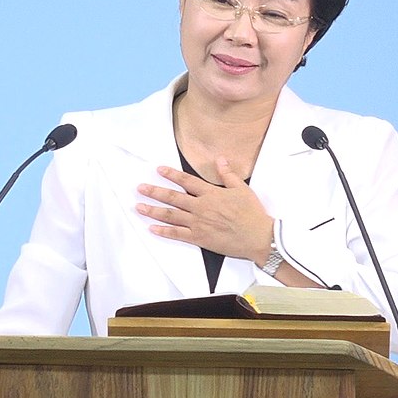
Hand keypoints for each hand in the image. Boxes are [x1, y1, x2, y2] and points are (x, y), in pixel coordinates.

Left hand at [136, 158, 273, 263]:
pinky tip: (152, 228)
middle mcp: (201, 207)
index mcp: (211, 194)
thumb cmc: (251, 214)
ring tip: (139, 207)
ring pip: (171, 215)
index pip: (187, 181)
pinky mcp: (199, 238)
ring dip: (154, 210)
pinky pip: (178, 234)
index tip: (159, 170)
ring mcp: (198, 223)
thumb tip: (219, 159)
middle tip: (140, 188)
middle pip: (173, 198)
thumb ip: (228, 174)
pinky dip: (164, 231)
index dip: (172, 175)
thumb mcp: (241, 189)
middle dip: (155, 192)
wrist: (257, 237)